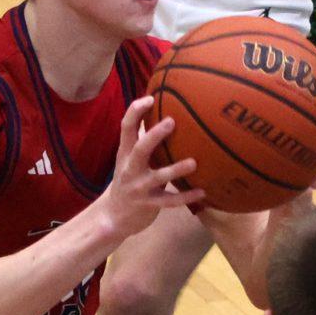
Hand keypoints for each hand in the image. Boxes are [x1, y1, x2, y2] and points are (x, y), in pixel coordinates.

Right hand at [103, 97, 204, 236]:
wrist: (112, 216)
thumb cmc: (129, 181)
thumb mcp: (131, 160)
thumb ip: (146, 143)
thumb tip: (171, 116)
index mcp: (125, 153)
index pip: (126, 128)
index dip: (135, 112)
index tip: (150, 98)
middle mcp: (129, 168)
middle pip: (140, 148)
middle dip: (154, 135)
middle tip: (172, 121)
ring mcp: (138, 187)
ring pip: (158, 177)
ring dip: (176, 169)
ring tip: (194, 162)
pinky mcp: (148, 205)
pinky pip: (169, 201)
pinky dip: (186, 197)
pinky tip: (202, 192)